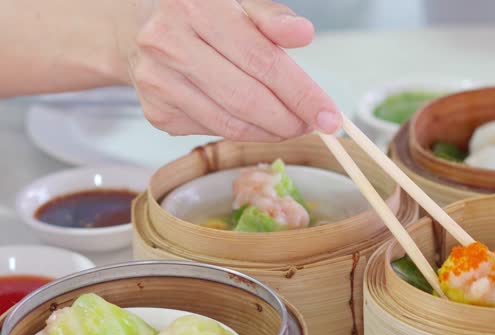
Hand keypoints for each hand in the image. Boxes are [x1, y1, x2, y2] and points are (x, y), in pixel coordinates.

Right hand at [126, 0, 338, 140]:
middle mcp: (170, 44)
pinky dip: (243, 132)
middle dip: (289, 120)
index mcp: (197, 9)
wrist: (135, 31)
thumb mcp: (236, 3)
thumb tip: (303, 34)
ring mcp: (159, 82)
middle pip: (247, 99)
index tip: (330, 116)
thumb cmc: (199, 15)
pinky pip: (214, 131)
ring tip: (290, 125)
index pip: (262, 61)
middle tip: (313, 124)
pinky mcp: (156, 112)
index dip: (301, 93)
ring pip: (231, 124)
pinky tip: (255, 121)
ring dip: (270, 132)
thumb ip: (271, 18)